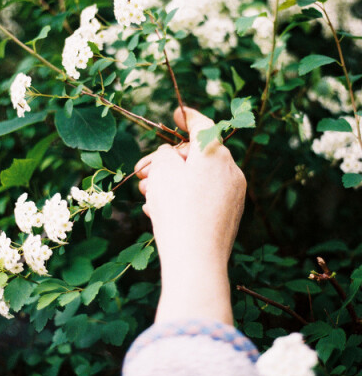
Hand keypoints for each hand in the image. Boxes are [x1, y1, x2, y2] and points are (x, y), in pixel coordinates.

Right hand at [135, 107, 246, 324]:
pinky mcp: (229, 216)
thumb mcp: (162, 170)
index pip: (203, 125)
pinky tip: (160, 213)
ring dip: (171, 183)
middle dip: (167, 162)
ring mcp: (233, 195)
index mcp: (216, 153)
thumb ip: (166, 154)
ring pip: (198, 179)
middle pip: (196, 156)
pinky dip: (183, 199)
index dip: (187, 117)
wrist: (196, 261)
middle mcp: (231, 171)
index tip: (176, 114)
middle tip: (142, 172)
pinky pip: (204, 198)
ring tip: (147, 196)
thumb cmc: (177, 209)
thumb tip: (173, 156)